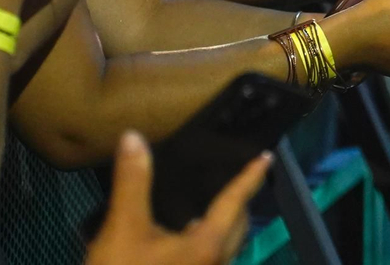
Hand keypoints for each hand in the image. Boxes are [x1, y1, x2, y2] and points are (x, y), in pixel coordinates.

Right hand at [87, 132, 269, 264]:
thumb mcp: (123, 229)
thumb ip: (133, 182)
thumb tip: (134, 138)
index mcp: (207, 245)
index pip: (234, 202)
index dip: (248, 178)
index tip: (266, 158)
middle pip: (237, 227)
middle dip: (240, 203)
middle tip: (239, 180)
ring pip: (223, 248)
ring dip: (222, 225)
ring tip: (211, 207)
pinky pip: (208, 260)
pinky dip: (204, 242)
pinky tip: (182, 240)